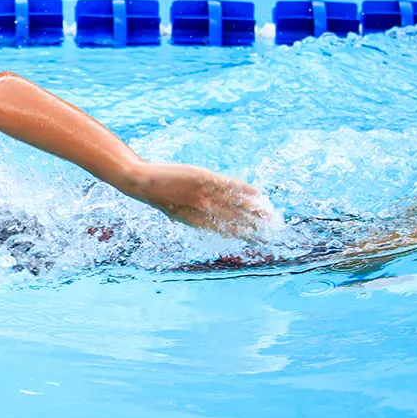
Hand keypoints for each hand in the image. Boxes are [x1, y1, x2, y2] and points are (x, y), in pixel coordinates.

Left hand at [128, 162, 274, 239]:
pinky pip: (227, 185)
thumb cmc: (160, 198)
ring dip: (254, 209)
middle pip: (236, 220)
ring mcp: (204, 194)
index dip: (245, 235)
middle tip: (273, 229)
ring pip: (235, 204)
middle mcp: (204, 210)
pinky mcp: (203, 178)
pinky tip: (256, 193)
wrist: (143, 183)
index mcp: (198, 222)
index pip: (228, 231)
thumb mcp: (178, 212)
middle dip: (255, 225)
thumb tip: (212, 222)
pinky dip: (243, 189)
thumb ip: (196, 217)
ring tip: (270, 214)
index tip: (260, 239)